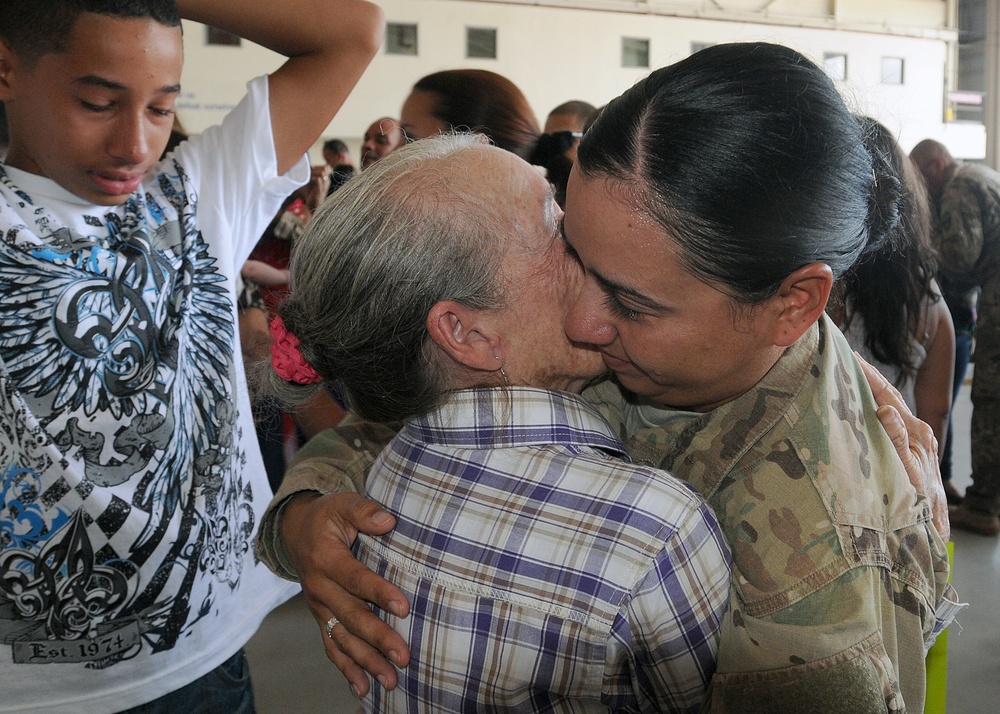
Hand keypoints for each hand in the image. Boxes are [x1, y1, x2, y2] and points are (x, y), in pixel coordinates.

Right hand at [281, 491, 410, 695]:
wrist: (296, 532)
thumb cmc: (327, 516)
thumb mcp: (342, 503)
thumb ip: (364, 511)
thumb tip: (388, 521)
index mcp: (326, 558)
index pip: (355, 579)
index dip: (379, 592)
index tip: (404, 607)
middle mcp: (319, 588)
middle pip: (350, 616)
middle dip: (378, 638)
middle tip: (404, 656)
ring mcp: (319, 607)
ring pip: (342, 639)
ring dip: (366, 661)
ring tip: (391, 680)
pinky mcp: (321, 618)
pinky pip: (332, 647)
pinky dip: (346, 670)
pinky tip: (363, 689)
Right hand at [858, 357, 949, 541]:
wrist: (931, 523)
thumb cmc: (917, 501)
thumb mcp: (906, 470)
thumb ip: (896, 439)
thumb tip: (884, 409)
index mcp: (917, 432)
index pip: (889, 396)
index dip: (870, 376)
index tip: (852, 359)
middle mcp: (918, 431)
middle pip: (890, 397)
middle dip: (870, 377)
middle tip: (848, 360)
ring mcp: (916, 438)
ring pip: (891, 407)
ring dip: (872, 391)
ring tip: (853, 376)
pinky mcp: (910, 447)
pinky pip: (891, 421)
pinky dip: (876, 407)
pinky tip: (865, 405)